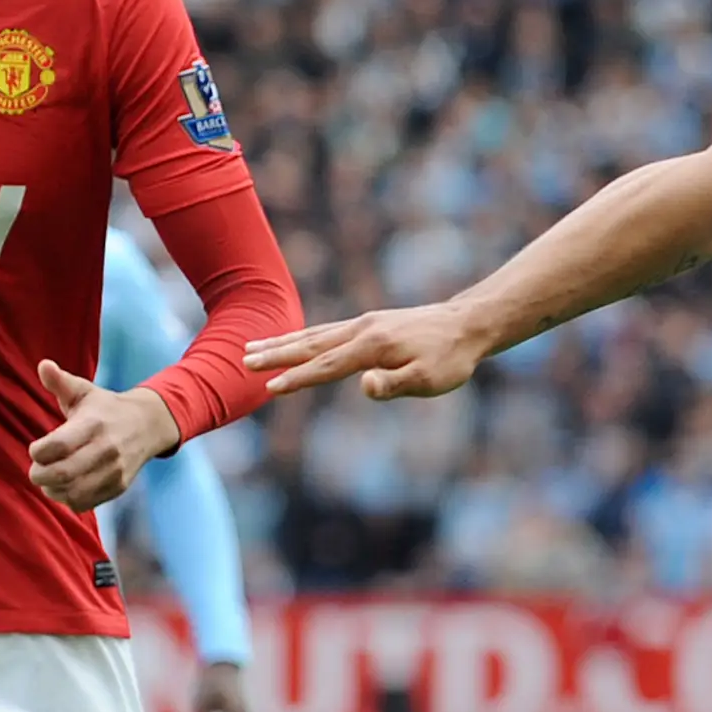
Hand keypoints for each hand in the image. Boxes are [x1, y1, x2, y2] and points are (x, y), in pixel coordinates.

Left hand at [27, 361, 181, 511]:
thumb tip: (43, 365)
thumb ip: (60, 382)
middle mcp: (105, 449)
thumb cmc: (106, 408)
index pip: (56, 446)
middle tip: (36, 471)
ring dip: (53, 490)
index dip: (38, 452)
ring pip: (73, 493)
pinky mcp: (119, 486)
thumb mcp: (84, 391)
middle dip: (40, 475)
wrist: (148, 425)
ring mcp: (114, 471)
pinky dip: (70, 500)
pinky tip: (66, 488)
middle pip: (62, 473)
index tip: (36, 449)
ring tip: (49, 481)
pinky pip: (86, 503)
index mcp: (92, 424)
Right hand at [243, 300, 486, 401]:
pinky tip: (294, 341)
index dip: (298, 378)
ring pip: (315, 334)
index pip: (326, 366)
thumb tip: (363, 386)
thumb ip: (394, 384)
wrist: (467, 325)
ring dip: (283, 341)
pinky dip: (304, 335)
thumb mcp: (429, 379)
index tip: (270, 388)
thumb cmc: (450, 359)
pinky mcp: (370, 323)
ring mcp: (364, 324)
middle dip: (276, 354)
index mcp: (372, 347)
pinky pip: (328, 330)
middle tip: (243, 359)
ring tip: (254, 346)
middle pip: (311, 344)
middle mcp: (362, 330)